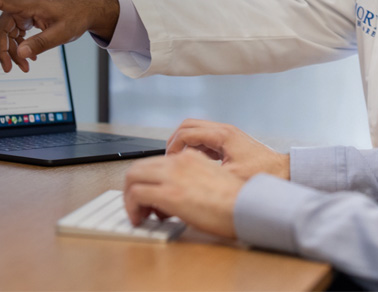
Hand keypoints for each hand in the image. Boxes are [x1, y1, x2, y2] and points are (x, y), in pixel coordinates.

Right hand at [0, 0, 118, 72]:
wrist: (87, 9)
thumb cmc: (76, 16)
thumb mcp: (61, 34)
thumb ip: (40, 44)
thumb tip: (19, 53)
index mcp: (28, 4)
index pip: (1, 1)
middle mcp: (23, 5)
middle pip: (2, 28)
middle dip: (4, 50)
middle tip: (9, 69)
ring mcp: (25, 10)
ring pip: (9, 33)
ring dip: (13, 51)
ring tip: (24, 67)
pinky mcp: (29, 16)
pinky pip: (18, 32)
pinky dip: (21, 45)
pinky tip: (28, 58)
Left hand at [123, 150, 244, 238]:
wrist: (248, 207)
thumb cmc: (237, 201)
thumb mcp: (213, 180)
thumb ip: (192, 180)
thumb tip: (175, 197)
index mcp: (190, 157)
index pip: (155, 163)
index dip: (147, 181)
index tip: (150, 199)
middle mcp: (179, 162)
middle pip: (138, 167)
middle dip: (132, 187)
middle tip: (139, 206)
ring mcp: (172, 176)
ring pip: (132, 177)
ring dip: (130, 197)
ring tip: (138, 214)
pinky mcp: (169, 194)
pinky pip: (136, 194)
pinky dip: (132, 207)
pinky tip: (140, 219)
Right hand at [165, 119, 289, 180]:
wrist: (285, 173)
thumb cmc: (265, 175)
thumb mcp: (231, 178)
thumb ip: (206, 174)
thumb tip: (185, 176)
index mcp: (222, 136)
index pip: (186, 133)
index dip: (173, 147)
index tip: (169, 161)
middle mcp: (224, 130)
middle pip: (188, 125)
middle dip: (175, 141)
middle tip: (170, 159)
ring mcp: (227, 134)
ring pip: (196, 130)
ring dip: (185, 143)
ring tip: (179, 162)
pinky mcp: (230, 141)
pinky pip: (205, 138)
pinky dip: (195, 147)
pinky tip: (196, 163)